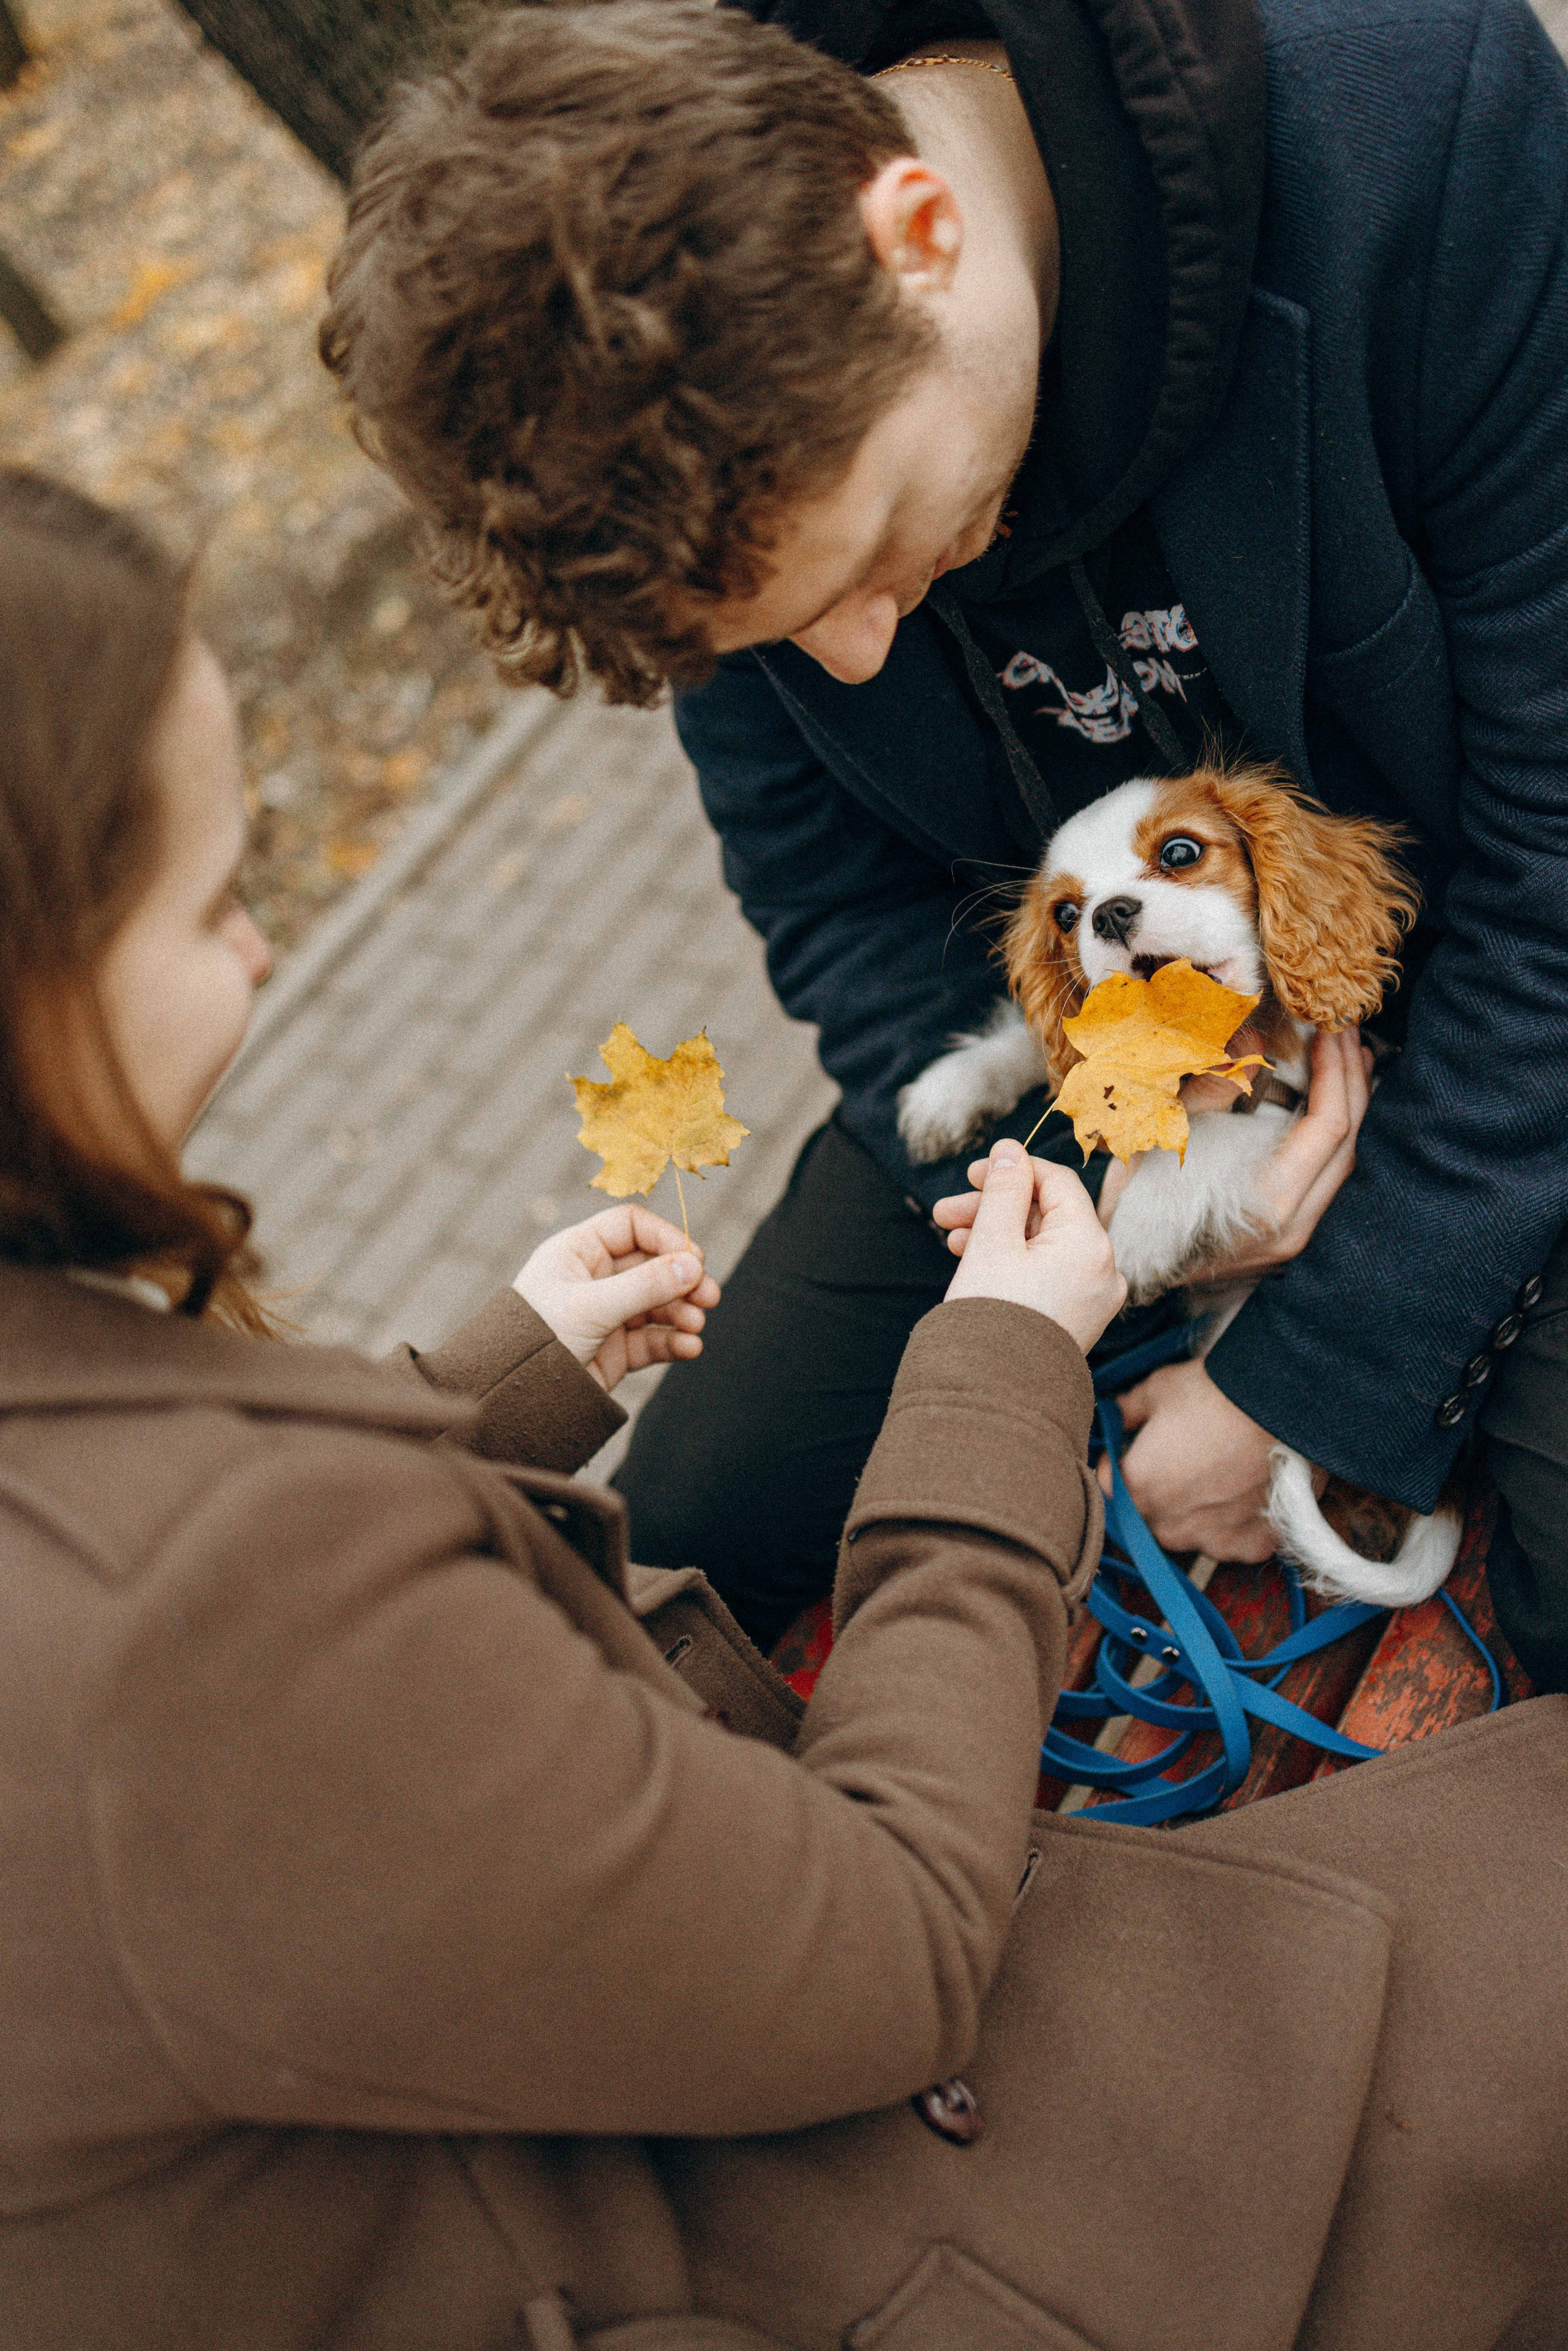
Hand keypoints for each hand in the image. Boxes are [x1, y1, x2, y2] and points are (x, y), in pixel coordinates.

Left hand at [513, 1205, 720, 1392]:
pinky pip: (654, 1339)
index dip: (665, 1238)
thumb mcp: (591, 1306)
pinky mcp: (617, 1349)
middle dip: (683, 1281)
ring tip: (695, 1326)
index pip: (631, 1227)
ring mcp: (608, 1313)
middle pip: (652, 1266)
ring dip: (682, 1312)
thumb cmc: (537, 1338)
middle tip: (709, 1296)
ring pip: (658, 1304)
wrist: (515, 1398)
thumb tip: (694, 1266)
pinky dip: (674, 1341)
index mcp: (578, 1251)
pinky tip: (689, 1347)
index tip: (694, 1258)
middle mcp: (595, 1278)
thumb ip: (644, 1286)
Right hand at [934, 1139, 1126, 1352]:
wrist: (994, 1397)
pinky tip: (974, 1259)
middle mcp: (1104, 1270)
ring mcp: (1094, 1297)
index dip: (1013, 1170)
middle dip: (994, 1207)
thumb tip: (1010, 1150)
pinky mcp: (1079, 1317)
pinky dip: (1015, 1261)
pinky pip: (1049, 1272)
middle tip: (946, 1210)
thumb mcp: (992, 1242)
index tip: (973, 1173)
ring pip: (1044, 1245)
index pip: (1058, 1183)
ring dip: (998, 1234)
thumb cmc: (992, 1317)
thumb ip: (1003, 1190)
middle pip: (1048, 1215)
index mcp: (1091, 1246)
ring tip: (950, 1239)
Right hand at [1096, 1028, 1372, 1282]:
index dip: (1334, 1072)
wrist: (1128, 1272)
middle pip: (1345, 1142)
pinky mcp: (1289, 1231)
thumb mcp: (1161, 1143)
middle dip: (1350, 1079)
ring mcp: (1295, 1233)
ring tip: (1349, 1056)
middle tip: (1345, 1029)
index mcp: (1269, 1202)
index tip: (1327, 1030)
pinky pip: (1327, 1174)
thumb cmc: (1134, 1212)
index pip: (1327, 1127)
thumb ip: (1208, 1092)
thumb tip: (1249, 1043)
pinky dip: (1333, 1132)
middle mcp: (1294, 1224)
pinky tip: (1330, 1103)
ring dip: (1349, 1104)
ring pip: (1342, 1160)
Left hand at [1101, 1357, 1321, 1560]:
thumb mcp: (1160, 1388)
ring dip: (1193, 1516)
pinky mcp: (1254, 1543)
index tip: (1133, 1448)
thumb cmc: (1219, 1392)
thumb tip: (1115, 1414)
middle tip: (1180, 1461)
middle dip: (1155, 1494)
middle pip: (1149, 1518)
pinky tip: (1244, 1498)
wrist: (1287, 1403)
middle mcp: (1172, 1521)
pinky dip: (1235, 1529)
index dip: (1119, 1465)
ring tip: (1216, 1478)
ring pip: (1190, 1536)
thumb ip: (1128, 1409)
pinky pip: (1234, 1546)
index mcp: (1140, 1486)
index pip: (1111, 1488)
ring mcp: (1214, 1537)